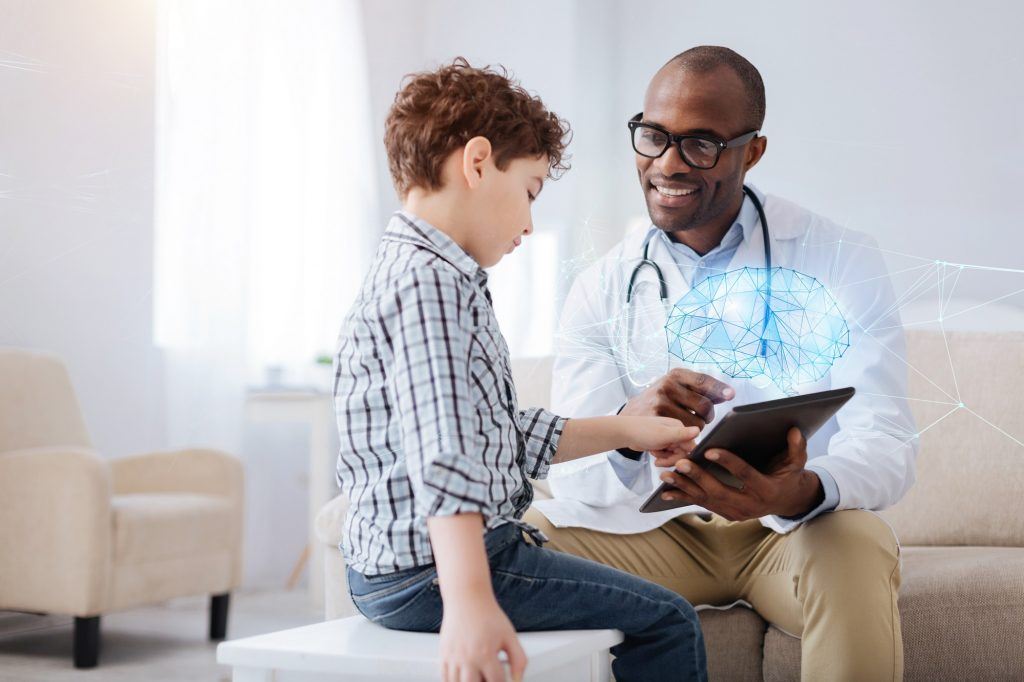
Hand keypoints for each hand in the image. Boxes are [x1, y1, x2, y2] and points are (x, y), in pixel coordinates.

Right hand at [439, 595, 526, 681]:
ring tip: (478, 676)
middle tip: (489, 676)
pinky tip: (464, 677)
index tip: (504, 678)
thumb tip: (518, 678)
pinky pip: (446, 677)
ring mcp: (453, 657)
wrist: (467, 598)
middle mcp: (467, 658)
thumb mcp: (510, 636)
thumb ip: (519, 659)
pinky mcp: (443, 654)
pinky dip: (454, 681)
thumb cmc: (487, 615)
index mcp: (485, 654)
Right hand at [620, 368, 734, 430]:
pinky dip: (687, 435)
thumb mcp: (677, 386)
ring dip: (698, 427)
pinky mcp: (656, 420)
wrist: (633, 412)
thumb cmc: (662, 398)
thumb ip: (700, 389)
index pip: (703, 381)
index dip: (719, 389)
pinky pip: (684, 433)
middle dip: (709, 415)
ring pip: (696, 423)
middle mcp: (667, 386)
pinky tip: (682, 432)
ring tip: (689, 424)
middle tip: (704, 417)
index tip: (731, 395)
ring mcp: (660, 403)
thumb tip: (727, 394)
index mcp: (676, 375)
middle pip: (704, 405)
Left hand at [620, 416, 698, 457]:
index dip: (682, 456)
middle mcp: (675, 432)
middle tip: (659, 460)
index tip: (672, 460)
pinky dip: (660, 457)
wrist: (624, 433)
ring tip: (654, 455)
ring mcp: (668, 438)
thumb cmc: (642, 432)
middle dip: (671, 459)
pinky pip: (667, 455)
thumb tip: (699, 430)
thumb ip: (681, 435)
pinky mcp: (662, 444)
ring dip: (665, 458)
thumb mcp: (663, 435)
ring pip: (675, 455)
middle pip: (682, 452)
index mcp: (679, 427)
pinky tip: (652, 453)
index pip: (690, 447)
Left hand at [658, 427, 824, 520]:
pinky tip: (666, 492)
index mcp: (767, 491)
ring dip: (685, 488)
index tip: (709, 449)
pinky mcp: (726, 514)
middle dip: (699, 477)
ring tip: (666, 475)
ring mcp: (737, 513)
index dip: (728, 462)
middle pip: (720, 491)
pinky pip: (703, 505)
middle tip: (680, 462)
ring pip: (707, 500)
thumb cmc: (790, 477)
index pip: (745, 475)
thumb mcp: (796, 464)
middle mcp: (750, 506)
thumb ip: (797, 448)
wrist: (788, 502)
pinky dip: (684, 497)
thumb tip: (795, 430)